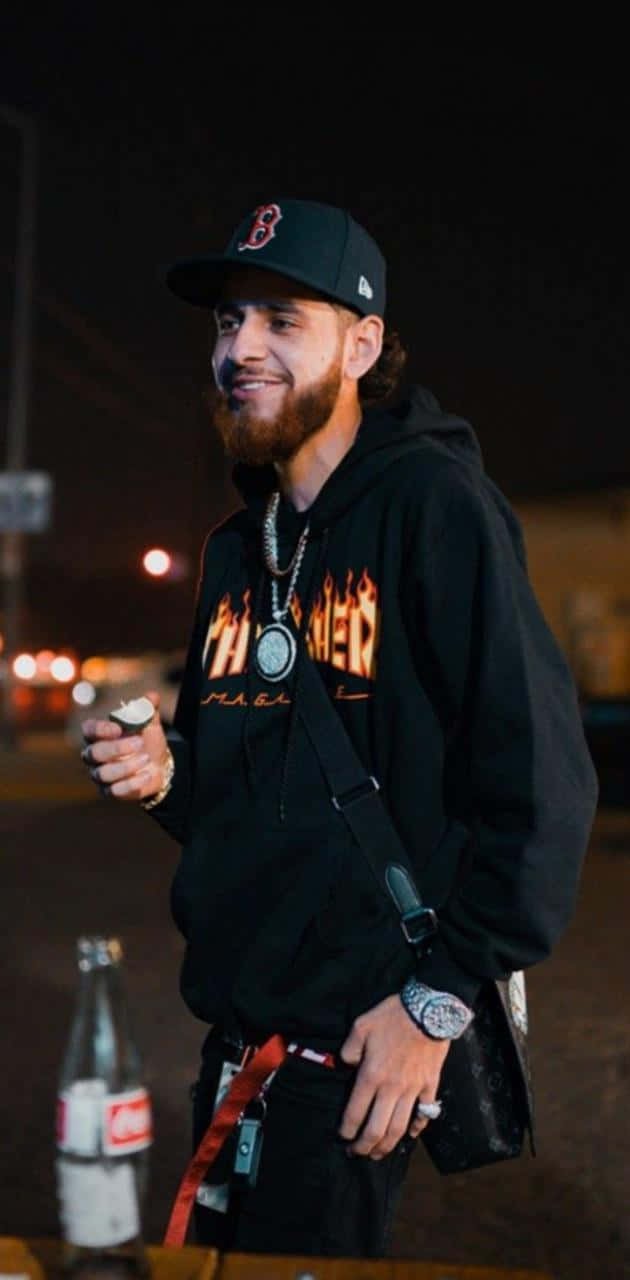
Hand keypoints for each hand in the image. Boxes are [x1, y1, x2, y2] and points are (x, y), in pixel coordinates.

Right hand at [80, 690, 170, 801]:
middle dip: (117, 748)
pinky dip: (132, 783)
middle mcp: (93, 755)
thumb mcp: (150, 723)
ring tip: (146, 759)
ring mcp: (99, 774)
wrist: (158, 765)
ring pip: (103, 773)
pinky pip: (115, 790)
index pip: (88, 730)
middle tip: (139, 743)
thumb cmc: (147, 741)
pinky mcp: (109, 791)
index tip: (118, 729)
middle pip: (94, 753)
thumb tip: (151, 696)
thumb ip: (148, 709)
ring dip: (126, 766)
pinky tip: (147, 775)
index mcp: (98, 735)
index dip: (100, 730)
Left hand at [338, 992, 450, 1158]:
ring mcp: (413, 1090)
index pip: (355, 1112)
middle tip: (357, 1153)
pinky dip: (417, 1128)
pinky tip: (410, 1135)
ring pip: (399, 1128)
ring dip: (387, 1146)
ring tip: (378, 1153)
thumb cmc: (393, 1016)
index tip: (342, 1136)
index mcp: (371, 1075)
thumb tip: (347, 1064)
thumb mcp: (361, 1025)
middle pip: (377, 1129)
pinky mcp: (430, 1086)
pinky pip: (425, 1114)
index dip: (347, 1129)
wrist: (429, 1010)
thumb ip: (349, 1049)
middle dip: (364, 1146)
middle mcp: (391, 1088)